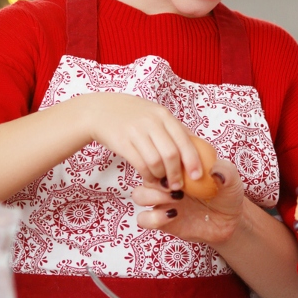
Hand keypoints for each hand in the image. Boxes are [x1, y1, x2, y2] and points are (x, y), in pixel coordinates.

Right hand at [72, 92, 204, 191]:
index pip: (184, 140)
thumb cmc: (133, 116)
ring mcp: (136, 131)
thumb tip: (196, 149)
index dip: (193, 160)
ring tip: (161, 181)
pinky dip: (147, 175)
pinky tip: (148, 178)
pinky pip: (139, 164)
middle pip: (171, 154)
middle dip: (176, 174)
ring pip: (155, 161)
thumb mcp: (155, 115)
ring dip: (161, 176)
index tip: (197, 176)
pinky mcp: (122, 142)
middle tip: (177, 186)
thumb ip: (173, 129)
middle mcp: (152, 121)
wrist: (100, 110)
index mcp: (164, 115)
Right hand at [132, 155, 247, 245]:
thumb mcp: (231, 180)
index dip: (167, 157)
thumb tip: (213, 169)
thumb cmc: (226, 194)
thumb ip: (225, 171)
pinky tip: (174, 214)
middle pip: (144, 172)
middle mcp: (166, 182)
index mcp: (178, 166)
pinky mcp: (160, 221)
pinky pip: (144, 219)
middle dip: (157, 176)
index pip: (160, 154)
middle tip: (178, 183)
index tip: (185, 166)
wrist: (228, 221)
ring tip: (176, 198)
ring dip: (152, 195)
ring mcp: (161, 201)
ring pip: (138, 195)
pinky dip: (155, 217)